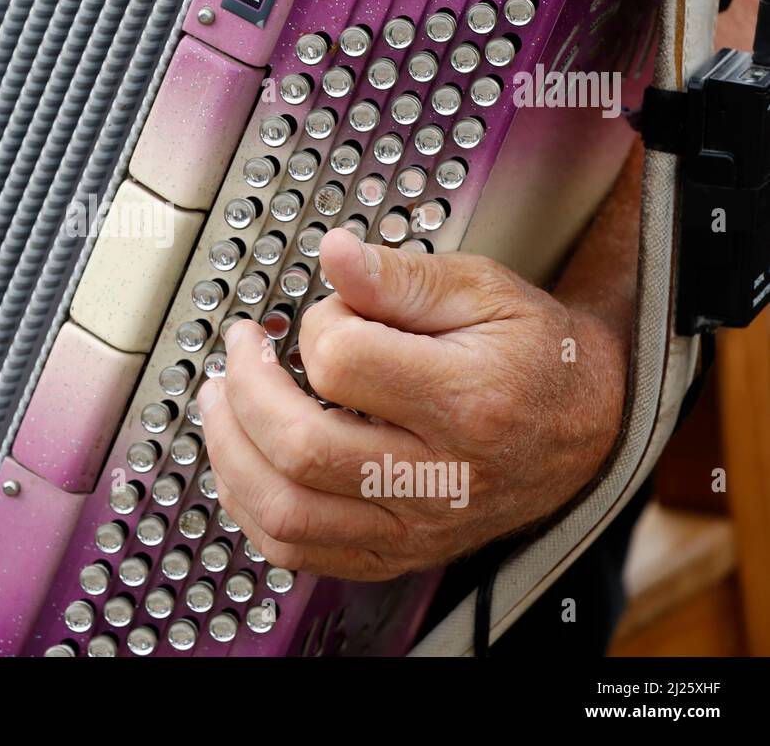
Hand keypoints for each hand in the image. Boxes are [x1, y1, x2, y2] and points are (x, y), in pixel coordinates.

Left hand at [197, 227, 629, 579]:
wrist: (589, 424)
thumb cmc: (534, 354)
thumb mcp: (483, 290)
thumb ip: (400, 277)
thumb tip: (335, 255)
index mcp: (468, 401)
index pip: (341, 364)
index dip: (315, 325)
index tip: (323, 312)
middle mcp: (441, 478)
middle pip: (300, 448)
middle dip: (244, 390)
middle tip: (240, 350)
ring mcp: (418, 526)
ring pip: (288, 513)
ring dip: (230, 454)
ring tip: (220, 404)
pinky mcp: (398, 552)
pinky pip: (300, 553)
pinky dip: (252, 510)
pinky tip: (242, 464)